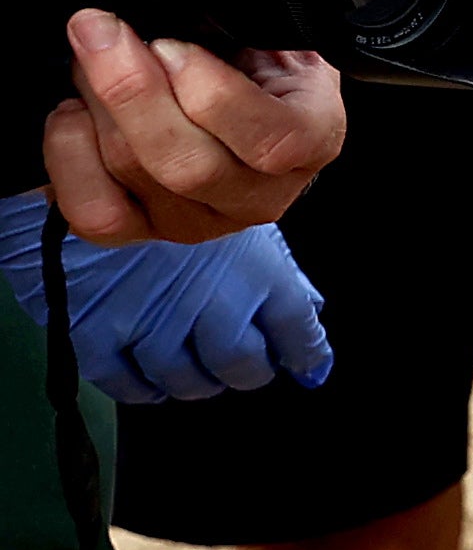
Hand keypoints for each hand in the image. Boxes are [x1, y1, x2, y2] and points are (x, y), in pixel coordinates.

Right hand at [0, 196, 329, 401]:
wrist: (86, 162)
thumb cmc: (166, 179)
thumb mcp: (232, 213)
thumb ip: (271, 267)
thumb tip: (308, 310)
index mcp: (257, 273)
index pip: (296, 334)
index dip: (303, 355)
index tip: (306, 365)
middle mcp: (213, 304)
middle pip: (241, 366)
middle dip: (245, 371)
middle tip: (240, 366)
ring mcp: (154, 320)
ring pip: (186, 380)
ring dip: (194, 380)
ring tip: (195, 371)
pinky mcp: (96, 330)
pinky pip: (125, 382)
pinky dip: (141, 387)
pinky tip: (149, 379)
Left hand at [40, 13, 339, 243]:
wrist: (231, 97)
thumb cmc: (248, 59)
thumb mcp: (267, 29)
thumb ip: (238, 20)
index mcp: (312, 140)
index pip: (271, 142)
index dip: (209, 92)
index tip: (169, 43)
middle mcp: (260, 196)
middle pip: (188, 166)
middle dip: (129, 88)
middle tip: (99, 29)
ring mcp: (199, 222)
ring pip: (135, 174)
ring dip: (97, 104)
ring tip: (91, 60)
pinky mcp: (141, 230)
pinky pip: (93, 209)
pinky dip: (68, 152)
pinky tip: (78, 115)